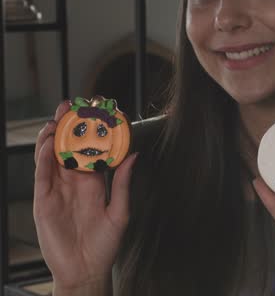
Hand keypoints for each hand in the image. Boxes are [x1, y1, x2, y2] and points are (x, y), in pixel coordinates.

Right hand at [33, 101, 137, 293]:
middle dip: (68, 126)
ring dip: (53, 135)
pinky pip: (41, 174)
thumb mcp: (121, 211)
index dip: (92, 133)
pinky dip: (43, 157)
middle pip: (68, 148)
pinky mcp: (43, 200)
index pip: (91, 151)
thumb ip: (124, 183)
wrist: (86, 270)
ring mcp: (57, 190)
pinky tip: (48, 143)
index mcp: (94, 182)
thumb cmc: (104, 244)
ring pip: (51, 156)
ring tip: (58, 117)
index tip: (97, 113)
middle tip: (72, 105)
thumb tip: (134, 155)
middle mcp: (74, 182)